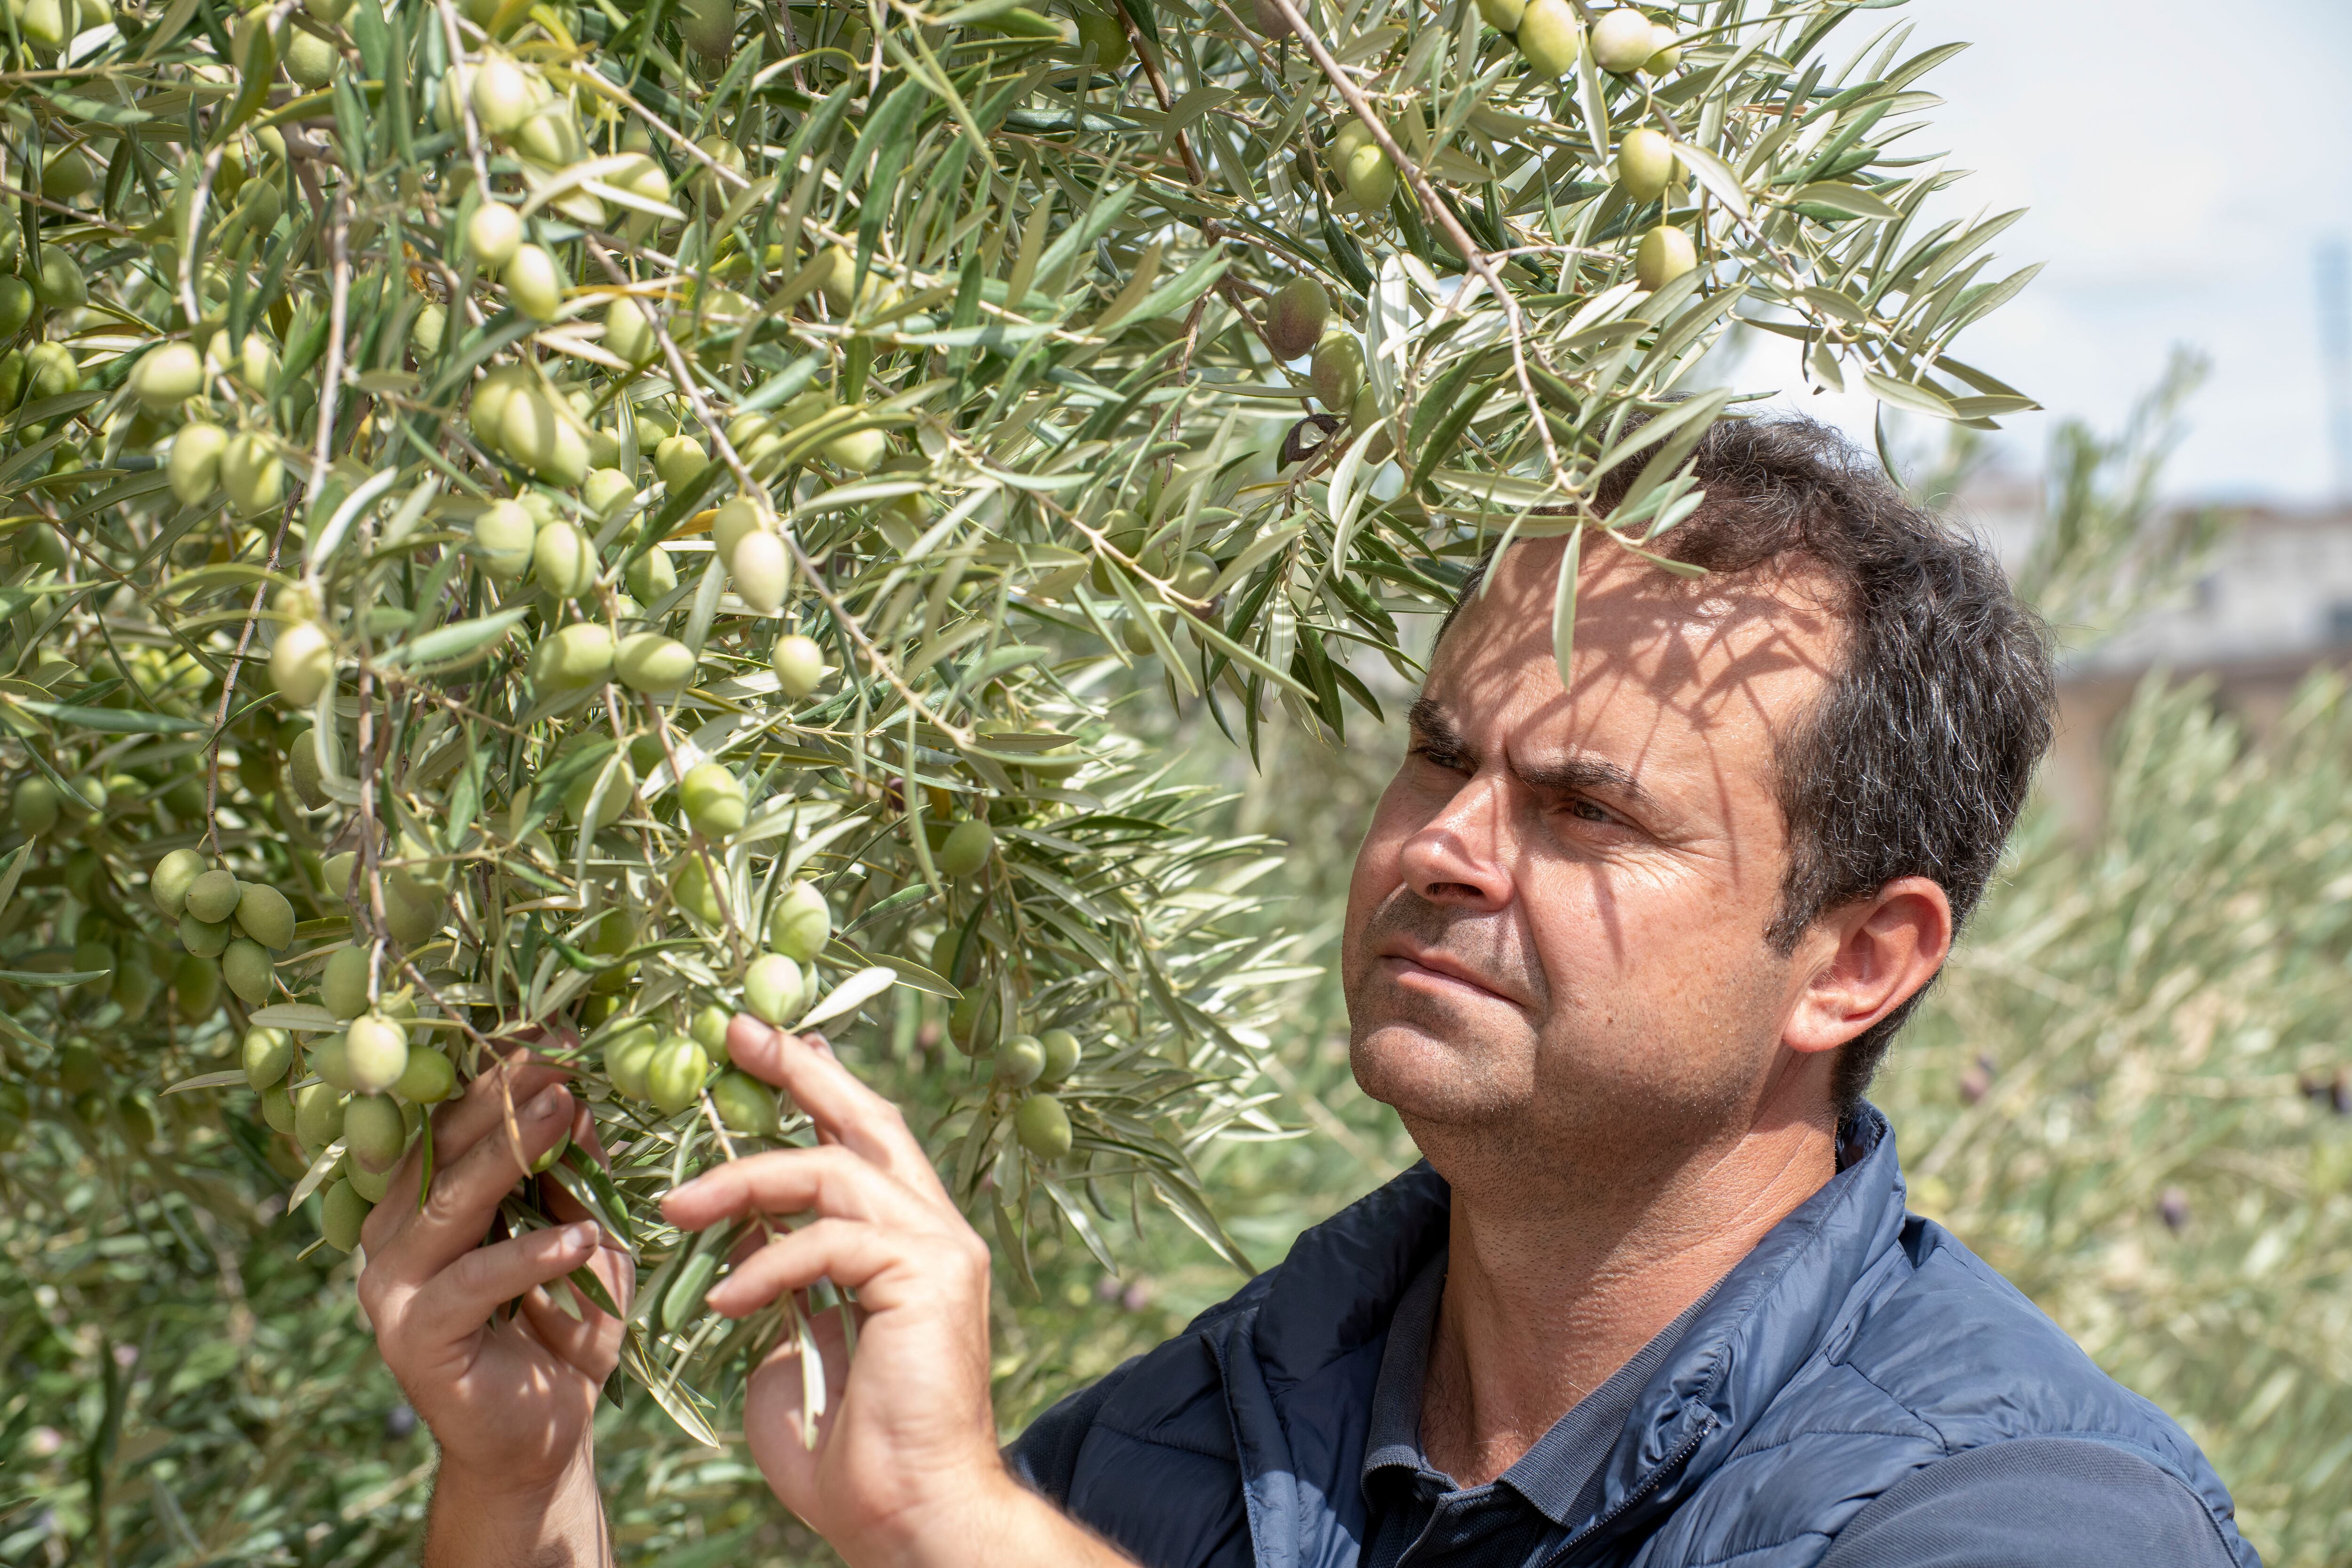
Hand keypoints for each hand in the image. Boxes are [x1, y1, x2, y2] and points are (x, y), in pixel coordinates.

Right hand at [357, 1048, 632, 1565]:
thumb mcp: (583, 1232)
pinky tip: (580, 1238)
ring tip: (566, 1114)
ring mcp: (391, 1288)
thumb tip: (584, 1093)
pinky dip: (529, 1257)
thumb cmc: (563, 1323)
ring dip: (510, 1157)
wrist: (543, 1433)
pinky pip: (472, 1284)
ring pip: (447, 1207)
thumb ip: (576, 1174)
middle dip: (502, 1098)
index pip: (452, 1120)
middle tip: (559, 1055)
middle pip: (440, 1150)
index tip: (552, 1028)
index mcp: (421, 1200)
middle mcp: (391, 1235)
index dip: (498, 1074)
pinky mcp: (411, 1338)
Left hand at [661, 1020, 1133, 1567]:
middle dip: (799, 1070)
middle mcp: (934, 1228)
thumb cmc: (851, 1454)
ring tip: (676, 1205)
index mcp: (908, 1240)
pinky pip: (831, 1240)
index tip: (756, 1046)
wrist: (908, 1515)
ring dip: (747, 1179)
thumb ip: (774, 1290)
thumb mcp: (790, 1351)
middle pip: (867, 1119)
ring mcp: (939, 1247)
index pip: (861, 1138)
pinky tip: (723, 1301)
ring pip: (837, 1170)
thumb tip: (738, 1249)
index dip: (811, 1085)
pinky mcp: (929, 1275)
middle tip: (735, 1033)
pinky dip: (767, 1264)